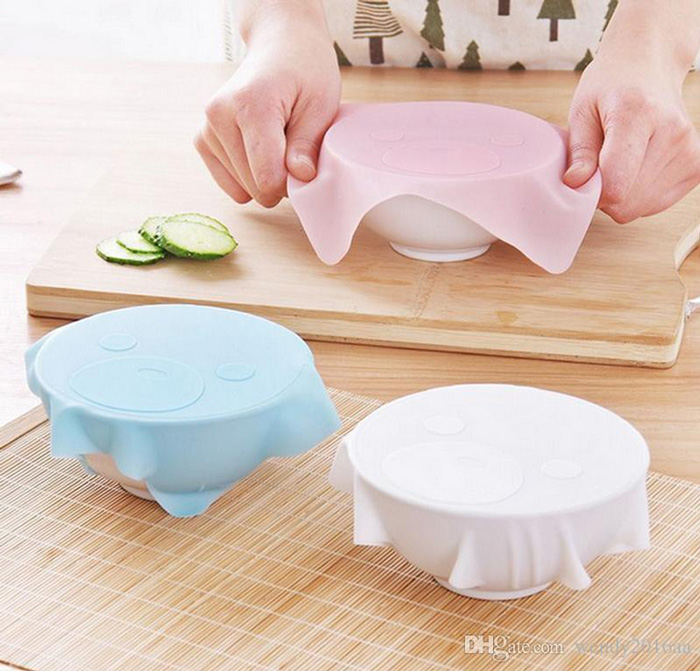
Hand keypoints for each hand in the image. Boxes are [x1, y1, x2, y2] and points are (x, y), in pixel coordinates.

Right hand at [195, 22, 340, 206]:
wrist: (281, 46)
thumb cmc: (306, 71)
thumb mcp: (321, 104)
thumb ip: (308, 145)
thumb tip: (300, 178)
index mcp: (251, 106)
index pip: (268, 179)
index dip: (292, 183)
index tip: (305, 164)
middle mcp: (220, 116)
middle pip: (255, 187)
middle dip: (280, 180)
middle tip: (293, 148)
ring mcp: (207, 128)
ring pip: (243, 189)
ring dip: (265, 176)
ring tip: (277, 141)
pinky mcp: (202, 139)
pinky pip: (230, 184)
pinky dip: (249, 177)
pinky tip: (260, 151)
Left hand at [564, 56, 699, 222]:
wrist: (650, 67)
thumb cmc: (612, 86)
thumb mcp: (582, 111)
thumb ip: (579, 152)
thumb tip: (576, 184)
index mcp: (638, 115)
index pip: (615, 186)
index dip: (592, 192)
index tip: (584, 176)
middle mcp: (672, 133)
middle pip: (626, 202)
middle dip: (605, 193)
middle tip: (601, 163)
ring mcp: (690, 151)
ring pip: (639, 207)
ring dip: (622, 193)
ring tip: (622, 159)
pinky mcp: (697, 165)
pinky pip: (655, 204)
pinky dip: (639, 194)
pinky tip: (637, 166)